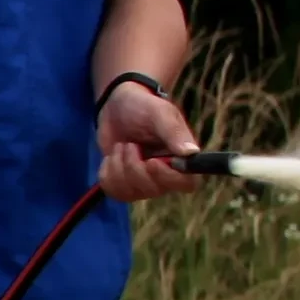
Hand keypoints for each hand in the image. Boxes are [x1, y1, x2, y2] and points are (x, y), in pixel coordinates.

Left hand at [96, 76, 202, 201]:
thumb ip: (174, 132)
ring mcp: (144, 182)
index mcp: (181, 158)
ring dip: (118, 167)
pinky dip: (107, 173)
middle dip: (134, 167)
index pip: (186, 183)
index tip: (152, 161)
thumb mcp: (160, 113)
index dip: (168, 178)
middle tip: (130, 144)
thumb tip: (192, 153)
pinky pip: (114, 191)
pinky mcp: (124, 185)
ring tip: (122, 146)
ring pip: (131, 193)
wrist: (116, 107)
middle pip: (154, 190)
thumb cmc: (143, 107)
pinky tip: (113, 157)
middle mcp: (165, 174)